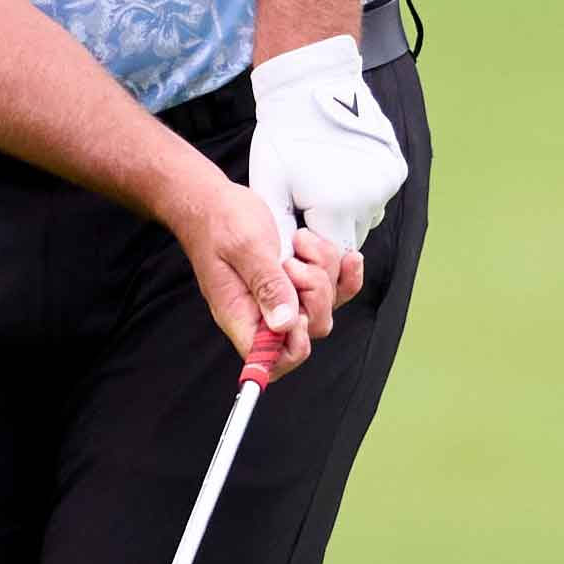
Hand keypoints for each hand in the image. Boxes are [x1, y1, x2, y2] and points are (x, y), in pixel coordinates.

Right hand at [162, 169, 361, 369]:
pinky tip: (346, 256)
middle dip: (315, 292)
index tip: (296, 308)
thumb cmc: (221, 223)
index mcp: (242, 316)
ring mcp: (287, 299)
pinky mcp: (301, 282)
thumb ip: (267, 285)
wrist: (217, 203)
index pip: (272, 360)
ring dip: (325, 271)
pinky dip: (344, 271)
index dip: (295, 343)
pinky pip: (337, 289)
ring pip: (328, 305)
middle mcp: (266, 314)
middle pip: (312, 329)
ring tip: (299, 244)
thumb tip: (284, 325)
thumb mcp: (245, 248)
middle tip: (292, 263)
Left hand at [249, 33, 407, 257]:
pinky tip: (342, 170)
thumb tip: (281, 268)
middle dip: (329, 229)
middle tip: (308, 199)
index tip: (297, 227)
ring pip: (366, 217)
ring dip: (347, 212)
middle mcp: (369, 198)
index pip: (329, 254)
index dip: (312, 248)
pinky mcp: (396, 168)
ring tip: (324, 181)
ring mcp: (387, 182)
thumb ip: (278, 232)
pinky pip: (378, 196)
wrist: (313, 86)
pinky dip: (361, 192)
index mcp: (337, 207)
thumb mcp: (270, 186)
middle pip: (350, 237)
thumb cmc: (285, 136)